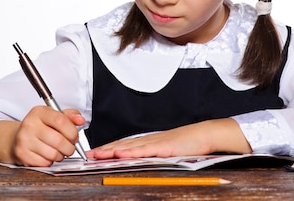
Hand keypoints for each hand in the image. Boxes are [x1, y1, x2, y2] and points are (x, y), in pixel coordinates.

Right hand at [0, 106, 84, 165]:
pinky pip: (45, 163)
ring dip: (60, 156)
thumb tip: (80, 120)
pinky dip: (50, 162)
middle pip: (59, 140)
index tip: (75, 136)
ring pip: (53, 154)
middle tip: (69, 147)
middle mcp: (29, 124)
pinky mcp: (22, 154)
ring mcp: (24, 140)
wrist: (16, 138)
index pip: (61, 121)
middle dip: (69, 147)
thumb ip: (69, 116)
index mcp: (39, 112)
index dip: (72, 131)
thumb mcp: (52, 116)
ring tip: (58, 151)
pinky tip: (47, 155)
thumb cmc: (38, 127)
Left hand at [88, 118, 250, 159]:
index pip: (124, 145)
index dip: (108, 148)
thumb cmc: (187, 143)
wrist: (204, 134)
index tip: (94, 153)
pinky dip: (131, 151)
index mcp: (148, 142)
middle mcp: (148, 140)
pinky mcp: (163, 147)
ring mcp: (155, 143)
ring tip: (99, 154)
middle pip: (122, 144)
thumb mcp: (165, 149)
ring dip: (112, 150)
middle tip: (89, 154)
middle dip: (105, 149)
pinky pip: (144, 150)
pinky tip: (121, 153)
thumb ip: (152, 153)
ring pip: (129, 146)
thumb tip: (138, 159)